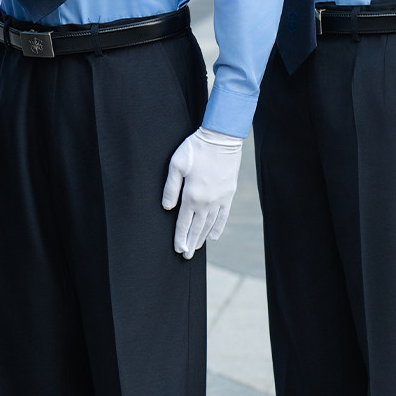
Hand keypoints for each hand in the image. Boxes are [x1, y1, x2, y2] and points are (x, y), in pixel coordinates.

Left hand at [162, 126, 242, 256]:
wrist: (221, 139)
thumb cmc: (196, 149)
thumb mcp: (177, 165)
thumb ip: (171, 188)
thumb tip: (167, 208)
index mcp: (191, 196)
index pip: (183, 223)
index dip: (180, 238)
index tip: (178, 250)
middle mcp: (206, 202)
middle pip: (196, 228)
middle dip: (190, 243)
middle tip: (186, 256)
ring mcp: (219, 200)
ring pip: (209, 225)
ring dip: (202, 238)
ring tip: (196, 248)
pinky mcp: (229, 195)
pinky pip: (223, 217)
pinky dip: (218, 228)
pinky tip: (213, 236)